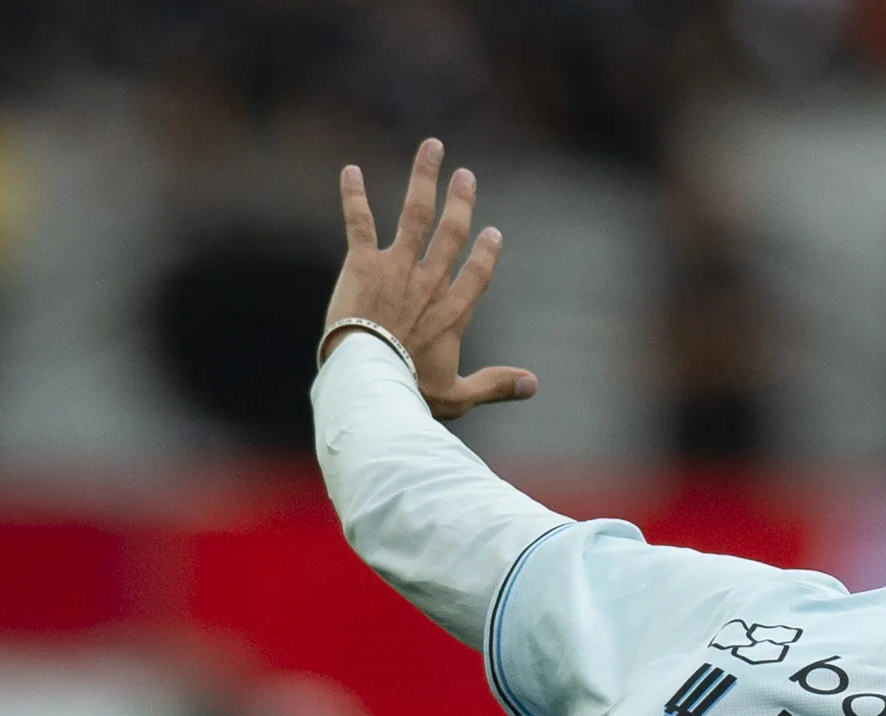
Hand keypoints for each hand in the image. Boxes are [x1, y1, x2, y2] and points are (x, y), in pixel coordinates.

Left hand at [324, 140, 537, 420]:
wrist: (371, 379)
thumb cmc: (410, 393)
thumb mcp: (458, 396)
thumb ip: (495, 385)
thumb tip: (534, 385)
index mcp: (452, 313)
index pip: (475, 275)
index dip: (485, 254)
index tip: (493, 233)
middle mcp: (430, 283)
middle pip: (451, 234)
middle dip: (460, 202)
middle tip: (465, 176)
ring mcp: (398, 269)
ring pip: (416, 215)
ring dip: (424, 179)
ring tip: (431, 148)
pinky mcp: (364, 265)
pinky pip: (360, 223)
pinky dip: (354, 196)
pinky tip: (350, 171)